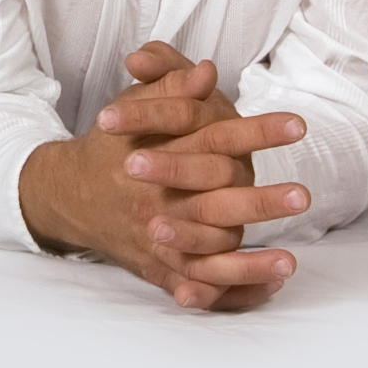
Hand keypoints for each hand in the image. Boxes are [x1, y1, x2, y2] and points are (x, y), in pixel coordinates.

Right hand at [22, 45, 311, 311]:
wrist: (66, 193)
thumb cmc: (111, 146)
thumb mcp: (132, 107)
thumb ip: (169, 86)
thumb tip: (206, 72)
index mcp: (158, 156)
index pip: (215, 140)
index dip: (257, 131)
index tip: (299, 126)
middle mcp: (156, 202)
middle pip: (215, 205)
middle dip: (260, 203)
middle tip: (301, 197)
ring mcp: (156, 239)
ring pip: (207, 256)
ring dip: (249, 264)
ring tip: (289, 264)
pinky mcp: (156, 267)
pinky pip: (194, 287)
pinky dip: (226, 295)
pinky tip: (264, 292)